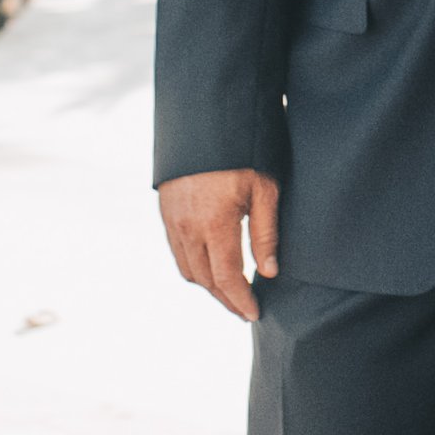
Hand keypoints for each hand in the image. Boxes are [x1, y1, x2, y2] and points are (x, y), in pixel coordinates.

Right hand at [159, 166, 279, 321]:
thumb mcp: (264, 189)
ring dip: (208, 285)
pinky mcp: (165, 210)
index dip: (240, 300)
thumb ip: (265, 234)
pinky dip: (193, 266)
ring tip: (231, 292)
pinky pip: (177, 251)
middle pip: (205, 280)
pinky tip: (211, 266)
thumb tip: (268, 272)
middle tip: (245, 309)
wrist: (204, 120)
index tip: (254, 314)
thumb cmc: (243, 151)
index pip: (226, 278)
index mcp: (214, 224)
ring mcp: (172, 219)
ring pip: (187, 268)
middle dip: (225, 299)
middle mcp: (187, 227)